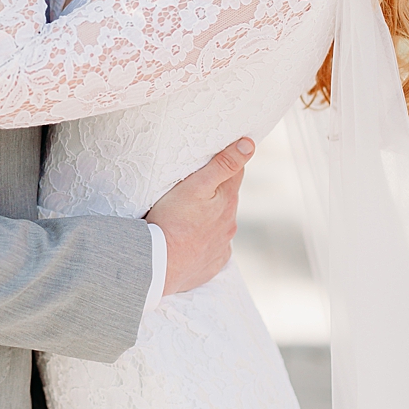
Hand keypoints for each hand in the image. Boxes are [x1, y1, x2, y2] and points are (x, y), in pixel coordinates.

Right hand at [146, 137, 252, 295]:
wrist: (159, 264)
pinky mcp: (210, 264)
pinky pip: (210, 250)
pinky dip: (202, 244)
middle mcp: (229, 224)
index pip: (235, 173)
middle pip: (226, 201)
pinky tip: (188, 242)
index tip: (217, 154)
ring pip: (218, 226)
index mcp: (227, 201)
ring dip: (208, 219)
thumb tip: (249, 144)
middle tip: (190, 189)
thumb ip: (223, 165)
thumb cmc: (173, 221)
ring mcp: (221, 246)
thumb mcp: (195, 185)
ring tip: (184, 218)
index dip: (228, 161)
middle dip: (214, 193)